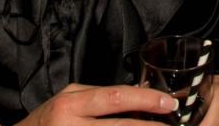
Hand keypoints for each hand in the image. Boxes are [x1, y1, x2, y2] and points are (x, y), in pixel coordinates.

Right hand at [13, 83, 177, 124]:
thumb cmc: (45, 121)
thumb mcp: (68, 99)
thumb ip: (98, 98)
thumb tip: (137, 95)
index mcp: (71, 102)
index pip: (116, 96)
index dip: (146, 99)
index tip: (168, 103)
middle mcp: (71, 122)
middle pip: (120, 125)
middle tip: (173, 124)